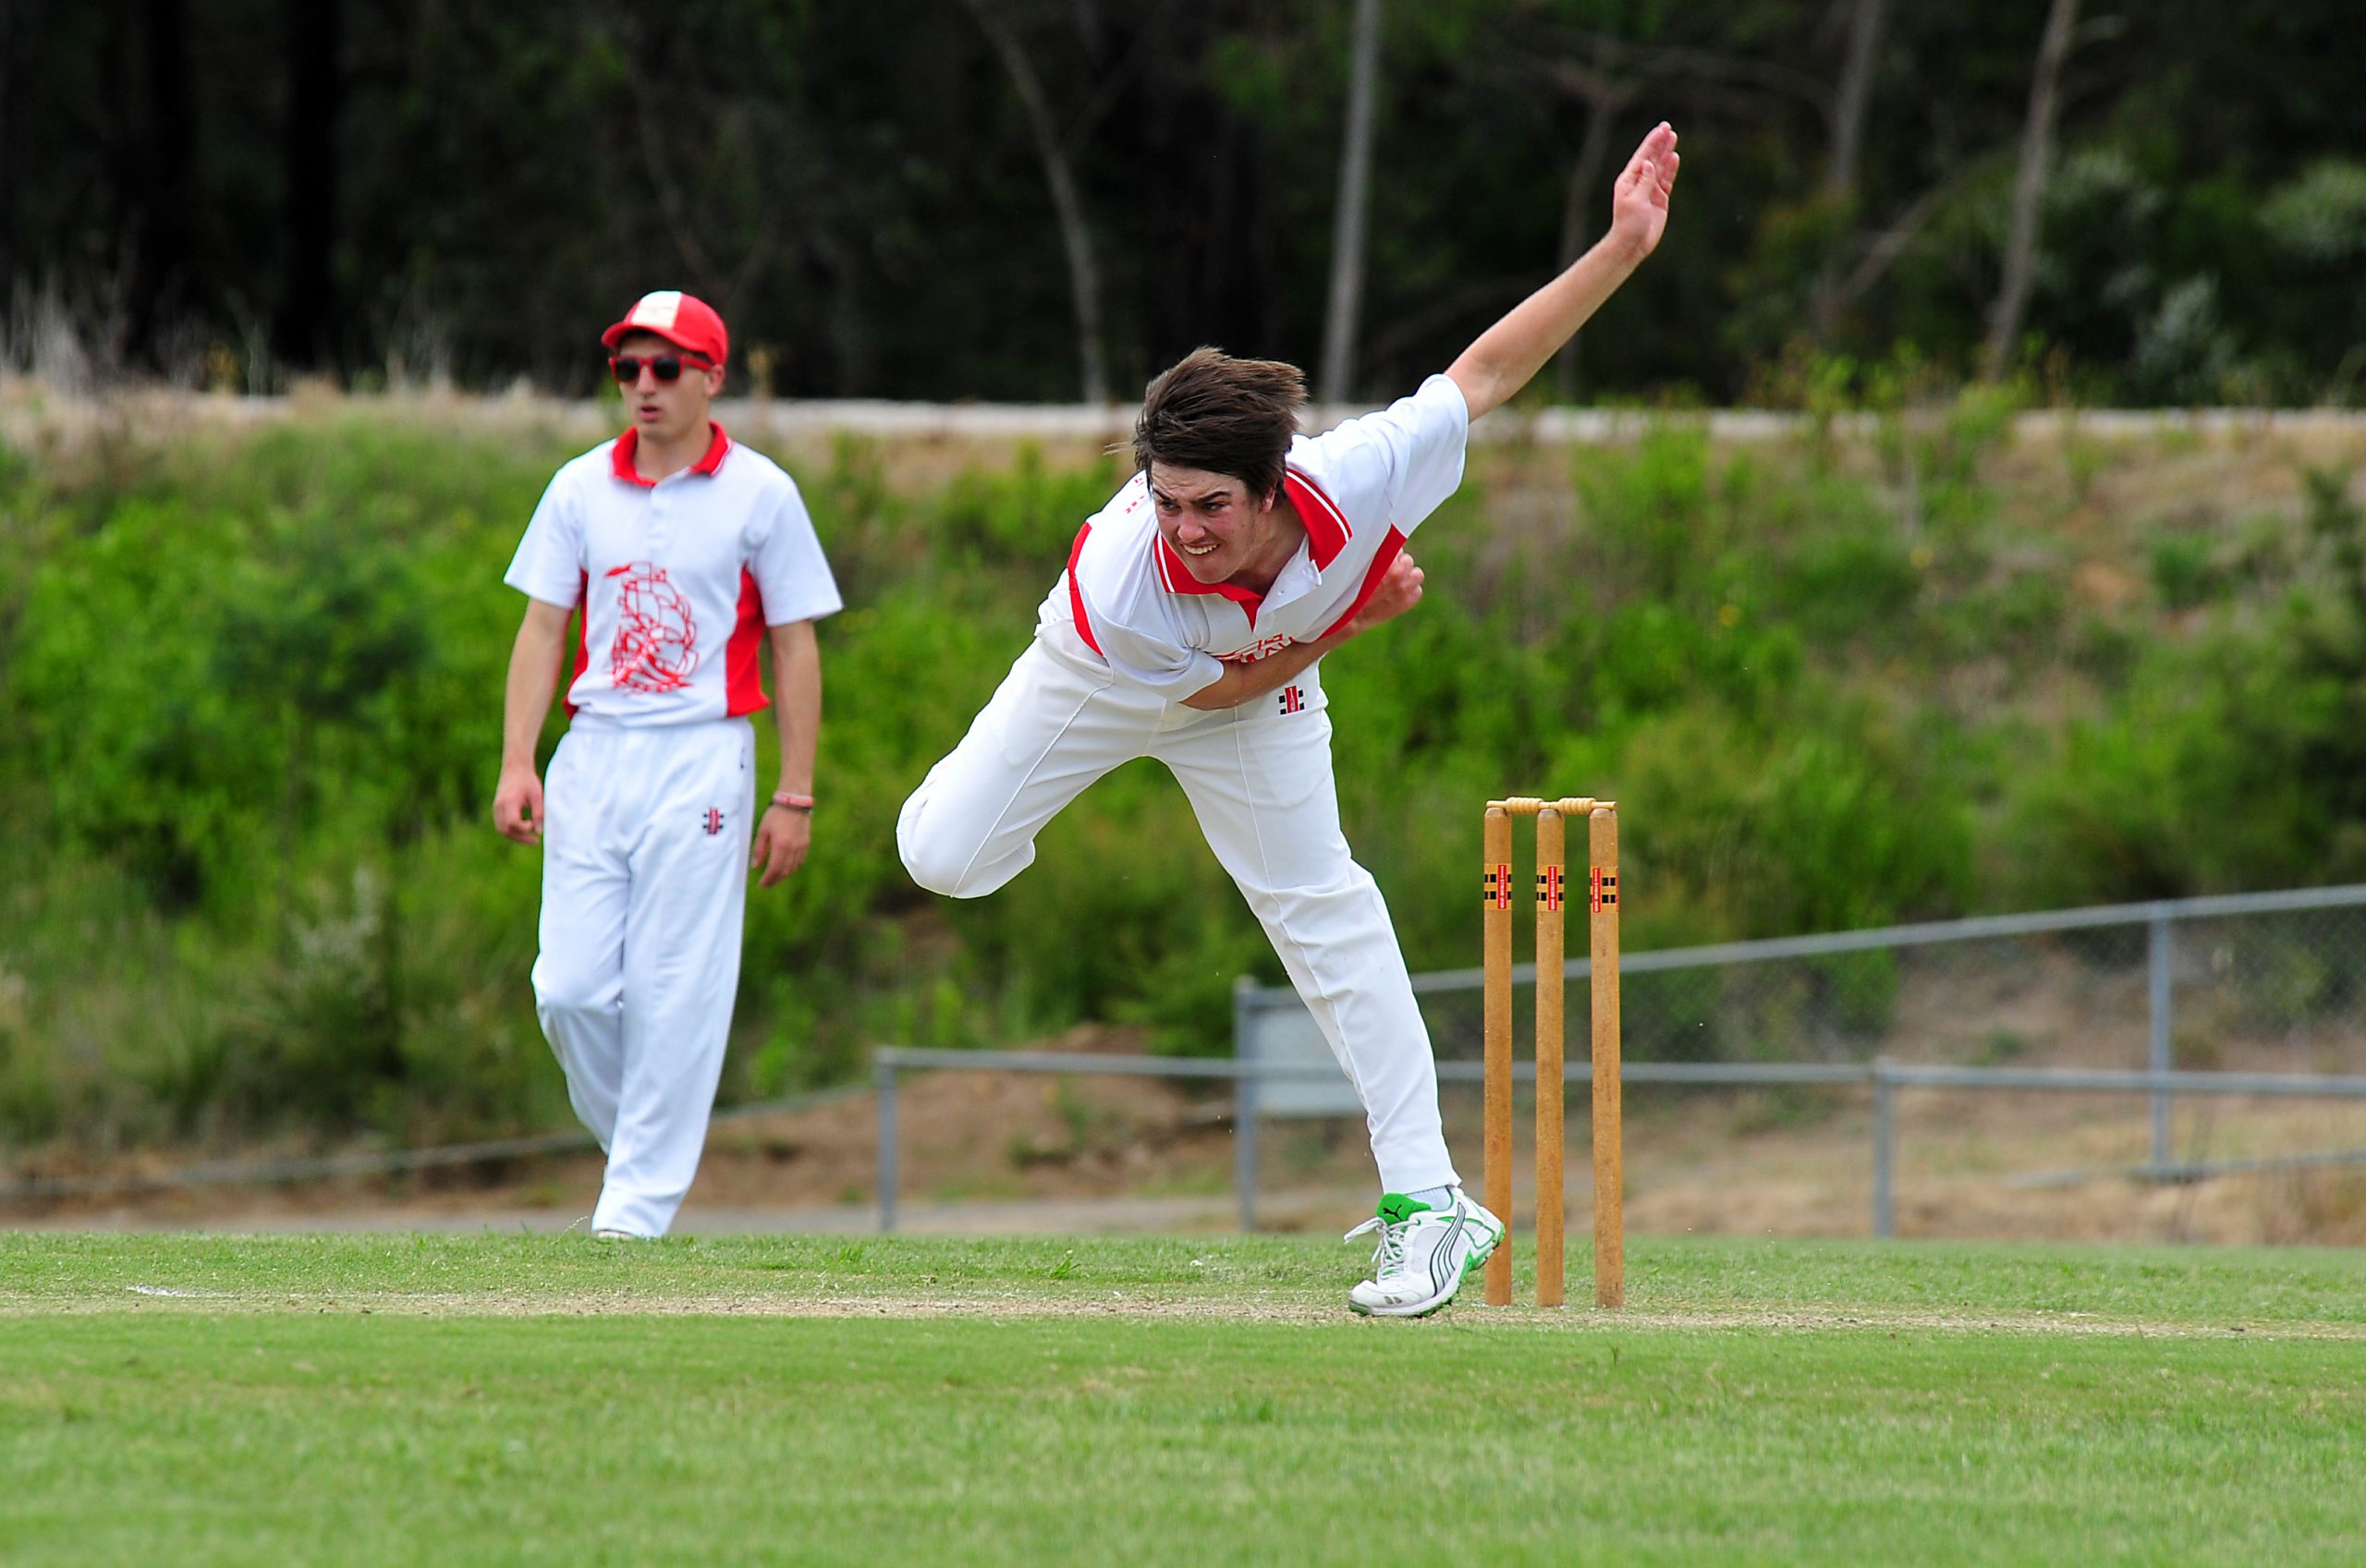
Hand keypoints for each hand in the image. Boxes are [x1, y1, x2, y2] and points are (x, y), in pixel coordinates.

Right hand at [493, 764, 544, 844]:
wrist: (515, 767)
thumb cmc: (527, 780)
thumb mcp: (537, 795)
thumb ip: (538, 813)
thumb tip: (538, 832)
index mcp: (509, 802)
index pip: (512, 823)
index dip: (524, 829)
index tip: (534, 825)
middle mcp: (499, 806)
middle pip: (505, 830)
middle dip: (520, 838)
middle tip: (535, 841)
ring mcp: (496, 808)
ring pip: (501, 829)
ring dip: (515, 837)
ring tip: (530, 838)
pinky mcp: (497, 808)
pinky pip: (501, 825)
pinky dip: (511, 831)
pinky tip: (524, 830)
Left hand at [751, 805, 810, 887]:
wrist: (794, 802)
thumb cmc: (776, 814)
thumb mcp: (763, 831)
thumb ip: (759, 850)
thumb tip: (755, 866)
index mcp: (781, 845)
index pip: (774, 869)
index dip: (768, 879)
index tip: (762, 884)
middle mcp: (793, 849)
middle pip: (784, 872)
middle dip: (774, 880)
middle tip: (767, 884)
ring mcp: (801, 847)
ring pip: (793, 868)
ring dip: (783, 875)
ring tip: (775, 877)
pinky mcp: (806, 844)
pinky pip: (799, 861)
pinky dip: (792, 868)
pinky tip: (786, 868)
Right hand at [1341, 549, 1424, 637]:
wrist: (1350, 617)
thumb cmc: (1349, 590)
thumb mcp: (1359, 565)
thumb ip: (1374, 554)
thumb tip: (1383, 548)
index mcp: (1384, 559)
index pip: (1396, 548)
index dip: (1388, 554)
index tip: (1382, 561)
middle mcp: (1397, 572)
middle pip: (1407, 559)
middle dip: (1399, 565)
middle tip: (1388, 573)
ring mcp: (1404, 588)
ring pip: (1417, 574)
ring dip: (1409, 577)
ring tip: (1396, 583)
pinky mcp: (1407, 602)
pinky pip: (1417, 591)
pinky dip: (1410, 593)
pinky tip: (1397, 595)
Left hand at [1608, 122, 1679, 260]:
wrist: (1632, 244)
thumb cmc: (1628, 224)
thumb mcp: (1635, 201)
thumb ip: (1644, 181)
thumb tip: (1648, 162)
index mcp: (1628, 180)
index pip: (1642, 156)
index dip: (1652, 142)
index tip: (1662, 129)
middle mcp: (1639, 182)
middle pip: (1652, 158)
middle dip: (1660, 143)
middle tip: (1668, 128)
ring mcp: (1649, 190)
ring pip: (1660, 167)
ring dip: (1666, 153)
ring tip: (1673, 138)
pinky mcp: (1659, 199)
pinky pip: (1666, 180)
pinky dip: (1671, 169)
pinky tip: (1674, 157)